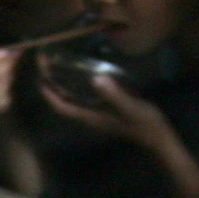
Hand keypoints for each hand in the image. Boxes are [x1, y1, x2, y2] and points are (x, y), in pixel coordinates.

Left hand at [40, 70, 175, 154]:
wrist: (158, 135)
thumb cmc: (144, 123)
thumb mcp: (130, 107)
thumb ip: (114, 95)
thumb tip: (96, 79)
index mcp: (90, 116)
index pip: (62, 106)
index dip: (48, 93)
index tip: (40, 76)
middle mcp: (89, 115)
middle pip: (62, 100)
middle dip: (51, 83)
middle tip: (45, 62)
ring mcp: (96, 112)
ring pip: (71, 98)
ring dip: (61, 83)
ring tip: (55, 63)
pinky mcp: (104, 108)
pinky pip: (83, 95)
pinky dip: (76, 84)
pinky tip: (79, 72)